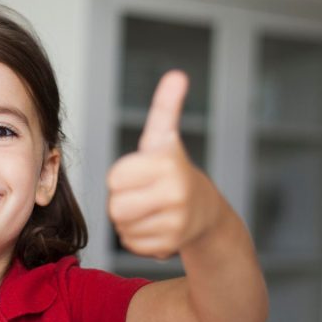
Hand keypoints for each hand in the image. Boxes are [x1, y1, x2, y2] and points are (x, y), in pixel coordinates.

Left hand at [107, 71, 222, 258]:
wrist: (207, 212)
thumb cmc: (173, 170)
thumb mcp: (164, 138)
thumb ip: (166, 107)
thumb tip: (177, 75)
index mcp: (167, 163)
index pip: (115, 178)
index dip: (123, 176)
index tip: (142, 172)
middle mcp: (175, 193)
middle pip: (115, 206)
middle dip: (123, 201)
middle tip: (144, 194)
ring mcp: (176, 222)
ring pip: (122, 227)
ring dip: (129, 220)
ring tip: (151, 209)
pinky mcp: (171, 245)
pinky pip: (132, 244)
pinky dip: (138, 238)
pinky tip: (157, 226)